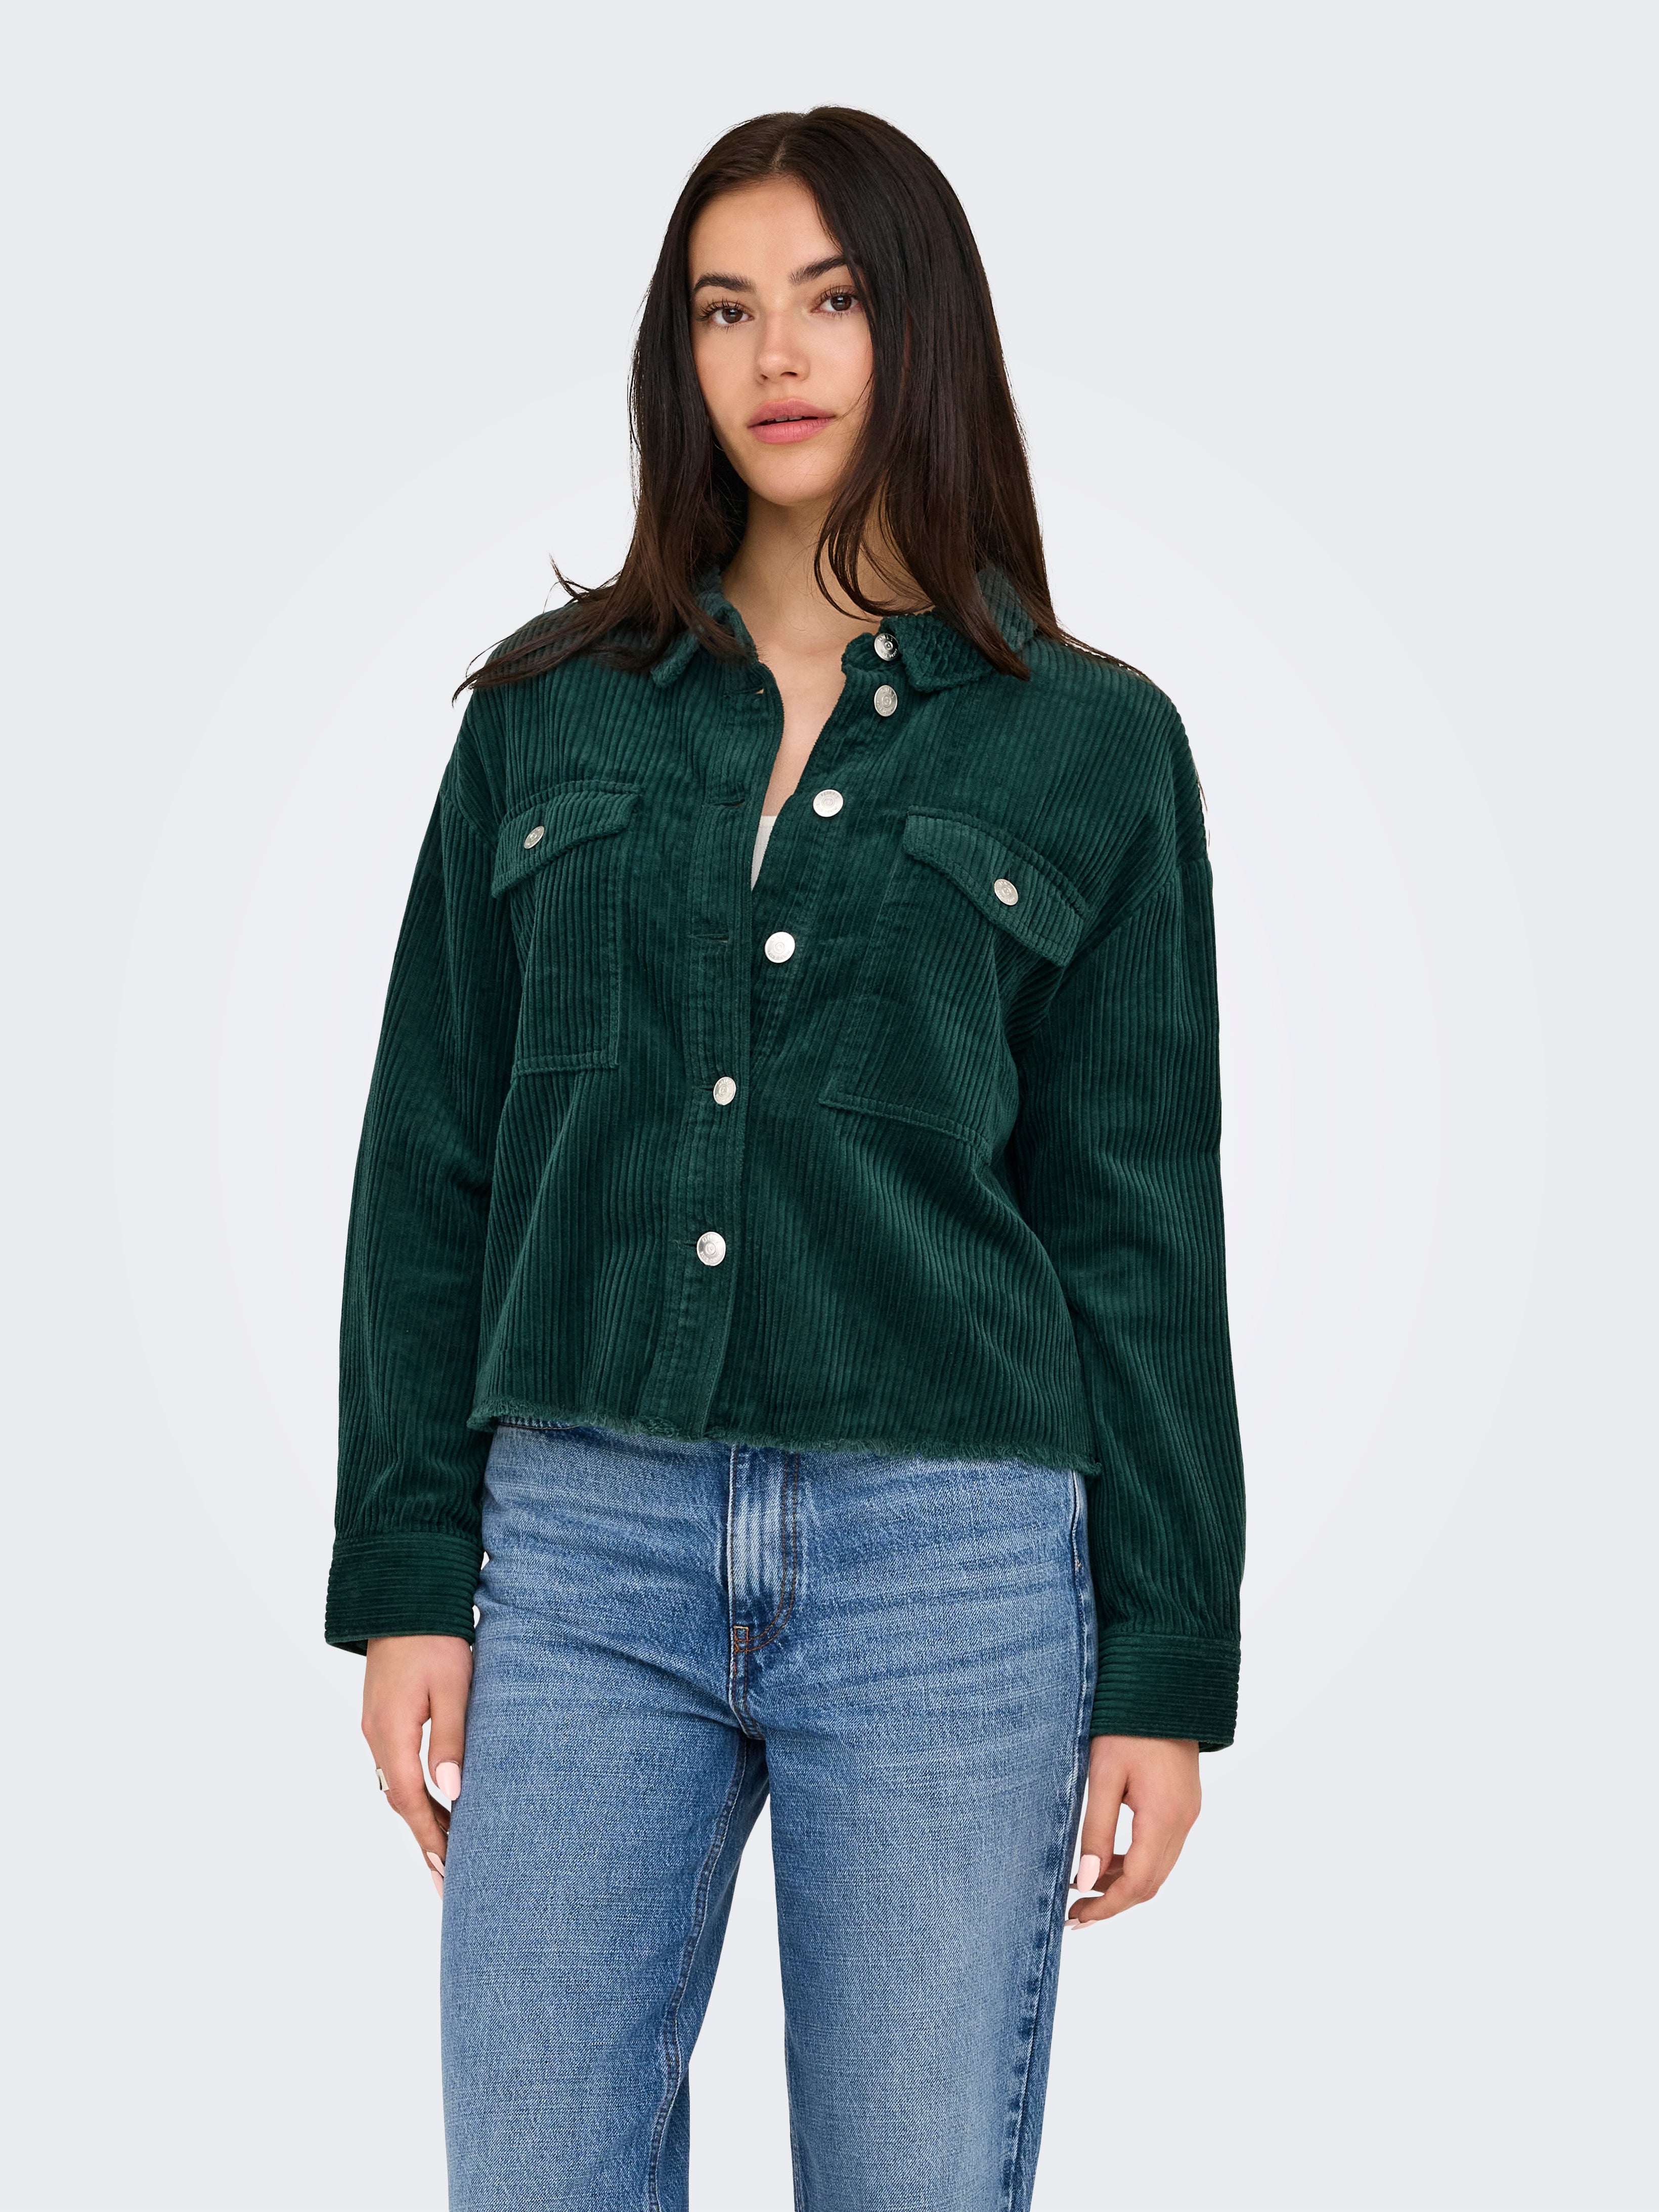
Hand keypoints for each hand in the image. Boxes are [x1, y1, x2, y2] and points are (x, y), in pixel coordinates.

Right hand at [362, 1634, 472, 1894]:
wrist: (403, 1595)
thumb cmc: (434, 1637)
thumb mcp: (453, 1686)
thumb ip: (451, 1740)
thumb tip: (452, 1793)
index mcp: (391, 1733)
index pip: (411, 1802)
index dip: (430, 1839)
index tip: (448, 1872)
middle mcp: (377, 1736)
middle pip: (401, 1801)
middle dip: (425, 1839)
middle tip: (449, 1877)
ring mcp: (376, 1725)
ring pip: (397, 1784)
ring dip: (421, 1816)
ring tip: (448, 1849)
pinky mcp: (383, 1714)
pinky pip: (396, 1765)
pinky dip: (415, 1791)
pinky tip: (435, 1800)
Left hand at [1066, 1734, 1200, 1926]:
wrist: (1163, 1687)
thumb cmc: (1127, 1725)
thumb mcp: (1103, 1775)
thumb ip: (1096, 1829)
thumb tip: (1086, 1881)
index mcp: (1164, 1816)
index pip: (1139, 1883)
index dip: (1107, 1906)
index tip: (1076, 1917)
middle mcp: (1183, 1821)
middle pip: (1152, 1883)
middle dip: (1114, 1902)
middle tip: (1076, 1914)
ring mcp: (1188, 1813)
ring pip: (1158, 1868)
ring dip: (1125, 1885)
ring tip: (1086, 1890)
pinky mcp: (1184, 1804)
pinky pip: (1162, 1848)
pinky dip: (1136, 1863)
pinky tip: (1108, 1861)